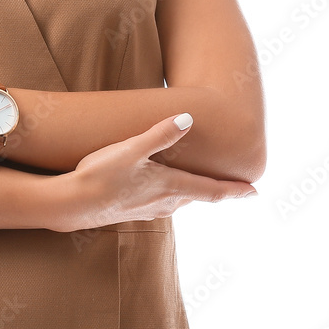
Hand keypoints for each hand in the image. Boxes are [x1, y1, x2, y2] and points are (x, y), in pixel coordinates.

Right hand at [42, 113, 257, 232]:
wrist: (73, 204)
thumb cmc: (102, 174)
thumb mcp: (131, 149)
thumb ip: (160, 134)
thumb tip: (188, 118)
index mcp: (170, 187)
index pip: (211, 190)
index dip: (235, 191)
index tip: (255, 193)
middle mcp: (165, 202)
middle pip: (198, 196)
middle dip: (216, 190)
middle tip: (234, 187)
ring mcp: (149, 209)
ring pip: (180, 200)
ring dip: (193, 192)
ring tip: (201, 185)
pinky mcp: (133, 210)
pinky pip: (163, 202)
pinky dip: (173, 194)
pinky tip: (162, 189)